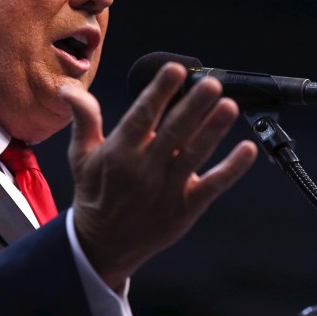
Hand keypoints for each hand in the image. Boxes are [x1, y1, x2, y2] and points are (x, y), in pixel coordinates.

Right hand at [60, 62, 257, 289]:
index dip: (159, 92)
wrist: (103, 246)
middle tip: (211, 84)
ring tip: (229, 107)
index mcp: (119, 153)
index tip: (175, 69)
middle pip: (173, 132)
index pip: (141, 117)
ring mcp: (167, 189)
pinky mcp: (186, 207)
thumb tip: (69, 90)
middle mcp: (145, 169)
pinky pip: (212, 185)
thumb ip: (84, 119)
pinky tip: (247, 149)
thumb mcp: (81, 156)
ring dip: (213, 130)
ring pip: (194, 155)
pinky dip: (231, 168)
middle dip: (193, 107)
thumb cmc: (95, 194)